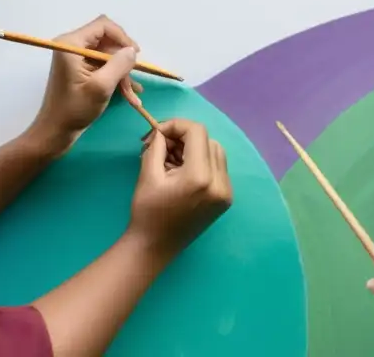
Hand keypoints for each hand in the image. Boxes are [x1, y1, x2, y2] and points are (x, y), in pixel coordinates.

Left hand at [29, 15, 143, 155]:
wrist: (54, 133)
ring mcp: (77, 58)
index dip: (122, 37)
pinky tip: (130, 95)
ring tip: (132, 94)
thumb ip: (119, 64)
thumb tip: (132, 50)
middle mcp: (73, 46)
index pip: (103, 26)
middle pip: (107, 41)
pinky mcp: (80, 70)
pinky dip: (116, 78)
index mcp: (72, 44)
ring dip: (122, 73)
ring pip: (109, 56)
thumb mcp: (101, 87)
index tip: (135, 55)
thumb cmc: (74, 110)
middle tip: (134, 79)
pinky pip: (104, 67)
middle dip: (123, 60)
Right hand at [127, 119, 232, 257]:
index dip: (176, 126)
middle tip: (161, 148)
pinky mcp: (226, 199)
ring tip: (170, 160)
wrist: (154, 248)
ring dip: (194, 149)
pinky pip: (218, 168)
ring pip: (215, 152)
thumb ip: (157, 145)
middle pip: (207, 140)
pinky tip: (182, 172)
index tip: (157, 133)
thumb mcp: (148, 173)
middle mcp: (220, 183)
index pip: (197, 132)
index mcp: (200, 176)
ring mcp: (226, 192)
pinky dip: (202, 162)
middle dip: (184, 138)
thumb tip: (163, 130)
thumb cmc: (147, 212)